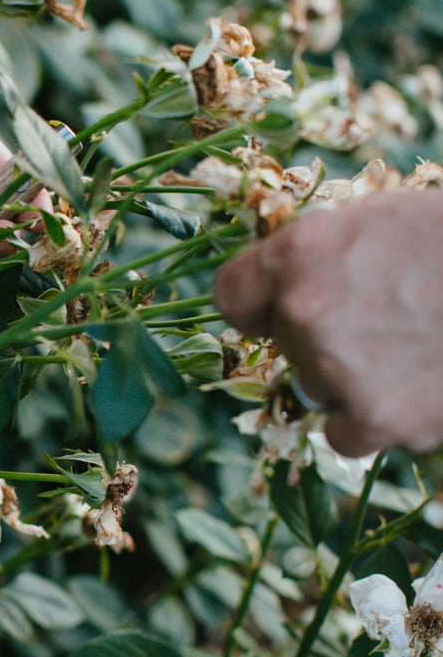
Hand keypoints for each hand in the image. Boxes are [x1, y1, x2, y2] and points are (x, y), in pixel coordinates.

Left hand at [213, 189, 442, 457]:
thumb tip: (284, 302)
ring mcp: (336, 370)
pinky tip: (422, 383)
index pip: (232, 295)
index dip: (260, 304)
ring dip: (355, 380)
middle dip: (325, 337)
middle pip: (285, 345)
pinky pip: (347, 435)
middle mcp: (304, 311)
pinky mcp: (377, 418)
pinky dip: (379, 420)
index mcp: (300, 252)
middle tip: (390, 317)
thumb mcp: (380, 221)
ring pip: (318, 392)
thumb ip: (322, 258)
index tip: (282, 308)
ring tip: (418, 347)